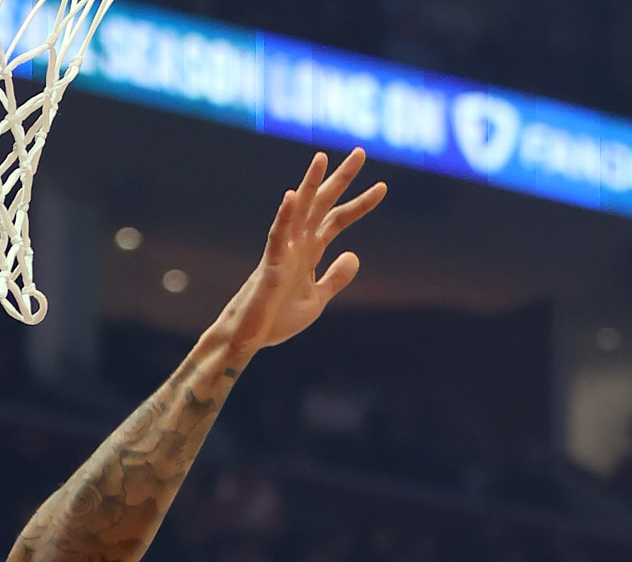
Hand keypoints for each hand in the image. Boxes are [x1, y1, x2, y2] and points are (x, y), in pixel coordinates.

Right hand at [207, 151, 387, 360]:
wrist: (250, 338)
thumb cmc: (278, 319)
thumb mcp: (317, 300)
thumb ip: (335, 278)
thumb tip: (354, 255)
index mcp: (310, 251)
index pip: (338, 219)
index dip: (360, 204)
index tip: (382, 187)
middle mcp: (297, 244)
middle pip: (322, 204)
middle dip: (341, 179)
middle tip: (361, 152)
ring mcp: (283, 251)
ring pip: (298, 211)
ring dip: (310, 184)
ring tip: (322, 158)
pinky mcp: (269, 265)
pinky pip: (277, 236)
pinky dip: (284, 217)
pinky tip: (291, 196)